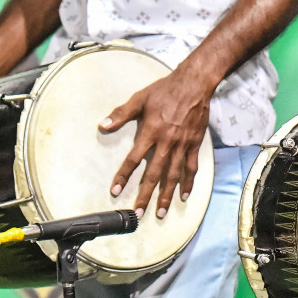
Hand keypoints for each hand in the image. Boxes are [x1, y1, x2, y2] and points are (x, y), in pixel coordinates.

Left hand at [101, 68, 213, 217]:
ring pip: (173, 175)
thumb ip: (121, 113)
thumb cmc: (165, 90)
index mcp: (151, 132)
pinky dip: (188, 182)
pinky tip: (184, 195)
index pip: (134, 159)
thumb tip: (103, 125)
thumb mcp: (140, 98)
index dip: (124, 176)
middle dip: (145, 195)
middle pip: (154, 174)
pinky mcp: (194, 144)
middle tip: (138, 213)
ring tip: (161, 212)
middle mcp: (167, 142)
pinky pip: (191, 167)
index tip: (115, 191)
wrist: (194, 84)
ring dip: (166, 195)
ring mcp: (182, 145)